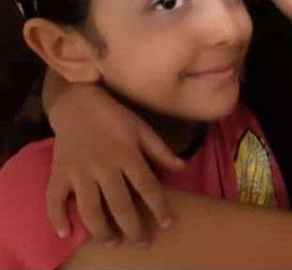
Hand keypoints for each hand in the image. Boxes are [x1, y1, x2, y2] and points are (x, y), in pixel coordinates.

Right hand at [45, 81, 184, 245]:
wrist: (78, 103)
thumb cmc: (115, 117)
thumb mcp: (142, 129)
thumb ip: (161, 151)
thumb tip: (182, 168)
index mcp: (127, 155)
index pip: (147, 187)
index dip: (159, 208)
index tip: (166, 224)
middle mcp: (104, 166)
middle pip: (120, 204)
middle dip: (133, 228)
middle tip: (142, 243)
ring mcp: (79, 171)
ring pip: (90, 209)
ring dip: (100, 230)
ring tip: (111, 243)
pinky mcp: (59, 172)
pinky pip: (54, 199)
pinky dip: (57, 217)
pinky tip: (65, 232)